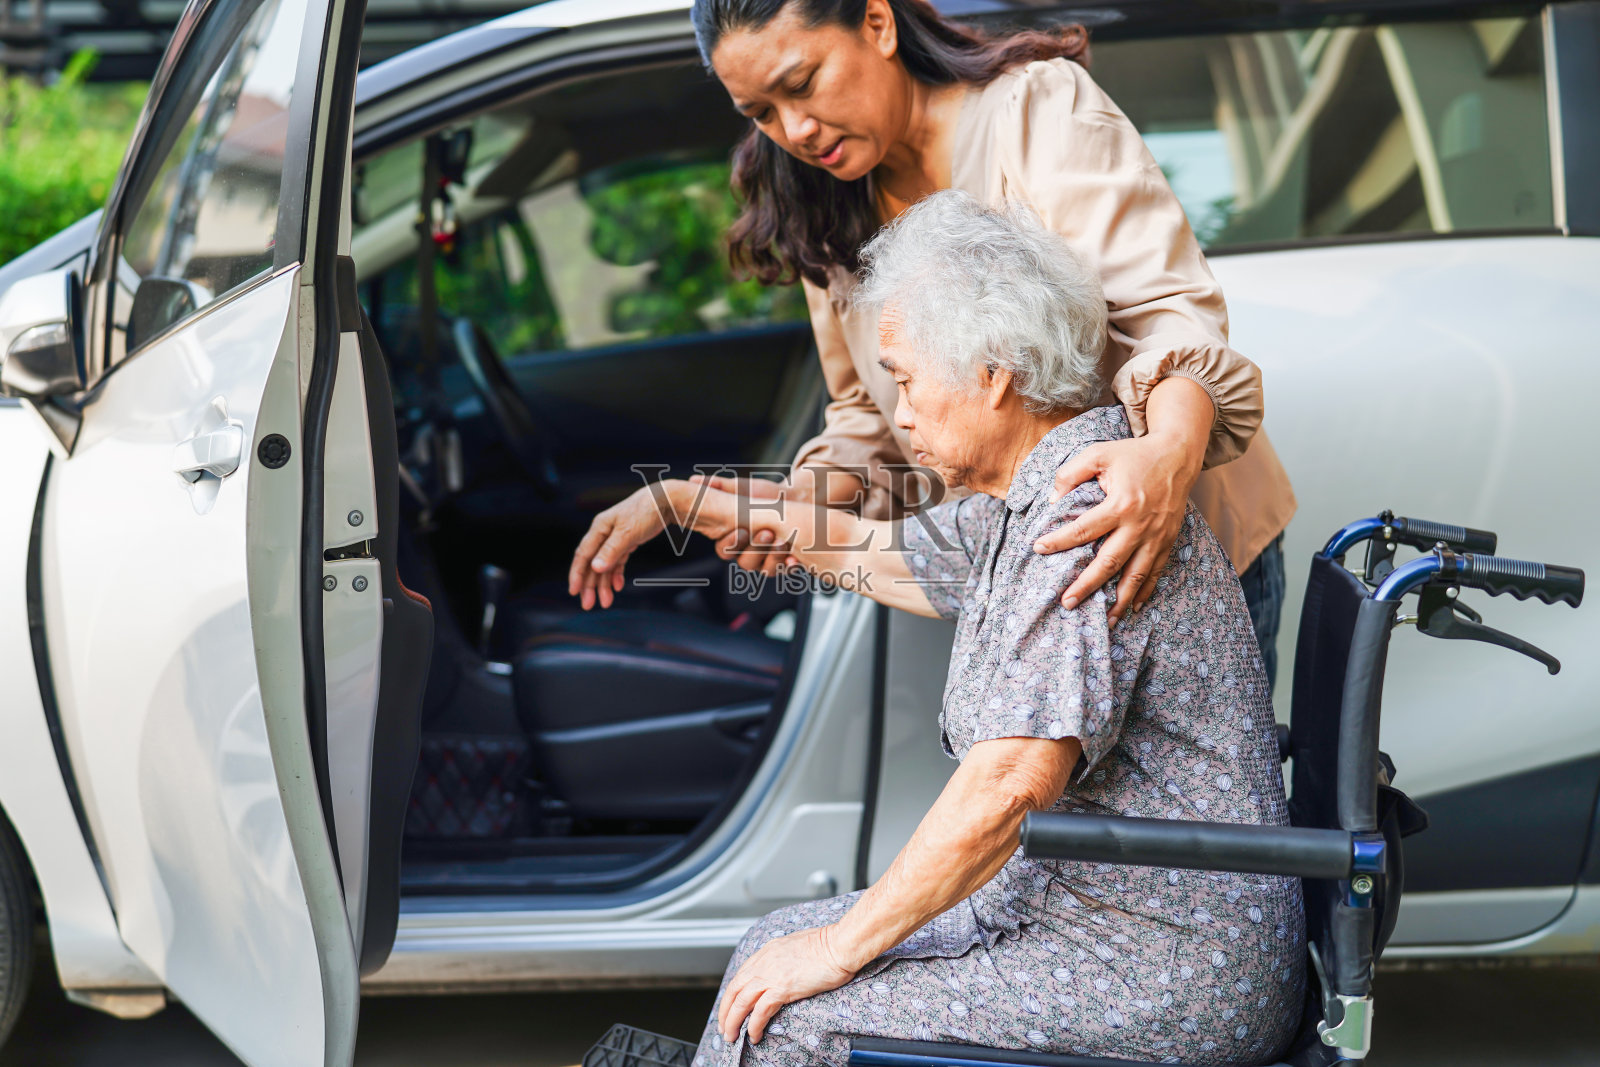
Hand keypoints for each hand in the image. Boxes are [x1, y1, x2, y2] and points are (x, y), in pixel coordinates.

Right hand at [567, 485, 676, 609]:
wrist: (666, 501)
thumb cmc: (646, 511)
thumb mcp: (628, 532)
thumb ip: (611, 550)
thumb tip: (595, 568)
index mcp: (599, 528)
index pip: (583, 554)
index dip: (577, 574)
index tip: (574, 591)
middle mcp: (604, 534)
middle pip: (591, 563)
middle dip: (589, 585)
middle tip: (587, 605)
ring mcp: (614, 538)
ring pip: (604, 565)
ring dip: (603, 584)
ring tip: (605, 602)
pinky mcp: (626, 542)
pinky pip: (617, 562)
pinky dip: (616, 574)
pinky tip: (617, 586)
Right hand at [689, 475, 796, 576]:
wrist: (793, 498)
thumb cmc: (762, 495)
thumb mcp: (741, 488)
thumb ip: (718, 487)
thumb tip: (693, 481)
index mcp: (733, 540)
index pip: (724, 550)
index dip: (731, 544)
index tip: (741, 531)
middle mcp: (748, 554)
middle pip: (746, 563)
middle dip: (756, 549)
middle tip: (767, 534)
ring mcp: (767, 561)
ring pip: (766, 570)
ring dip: (774, 558)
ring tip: (782, 542)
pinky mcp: (786, 562)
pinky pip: (787, 571)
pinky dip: (790, 566)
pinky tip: (795, 558)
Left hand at [717, 926, 856, 1043]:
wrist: (840, 945)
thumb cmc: (828, 945)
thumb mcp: (796, 946)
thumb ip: (784, 958)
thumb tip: (783, 970)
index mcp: (767, 951)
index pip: (740, 976)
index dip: (731, 995)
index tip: (729, 1008)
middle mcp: (764, 962)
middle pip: (734, 990)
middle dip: (725, 1011)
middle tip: (724, 1028)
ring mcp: (772, 975)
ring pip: (741, 1002)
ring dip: (733, 1022)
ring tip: (732, 1036)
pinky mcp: (783, 988)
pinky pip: (761, 1010)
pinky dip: (754, 1025)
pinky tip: (754, 1035)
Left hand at [1034, 431, 1203, 623]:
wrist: (1178, 454)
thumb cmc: (1132, 454)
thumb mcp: (1098, 453)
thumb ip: (1070, 473)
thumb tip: (1052, 501)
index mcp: (1121, 504)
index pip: (1083, 529)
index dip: (1059, 541)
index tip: (1038, 548)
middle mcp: (1140, 525)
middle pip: (1109, 562)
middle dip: (1087, 585)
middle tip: (1067, 603)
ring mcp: (1157, 536)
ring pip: (1136, 576)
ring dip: (1119, 601)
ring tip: (1104, 621)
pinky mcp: (1168, 541)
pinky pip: (1156, 572)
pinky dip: (1145, 592)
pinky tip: (1133, 608)